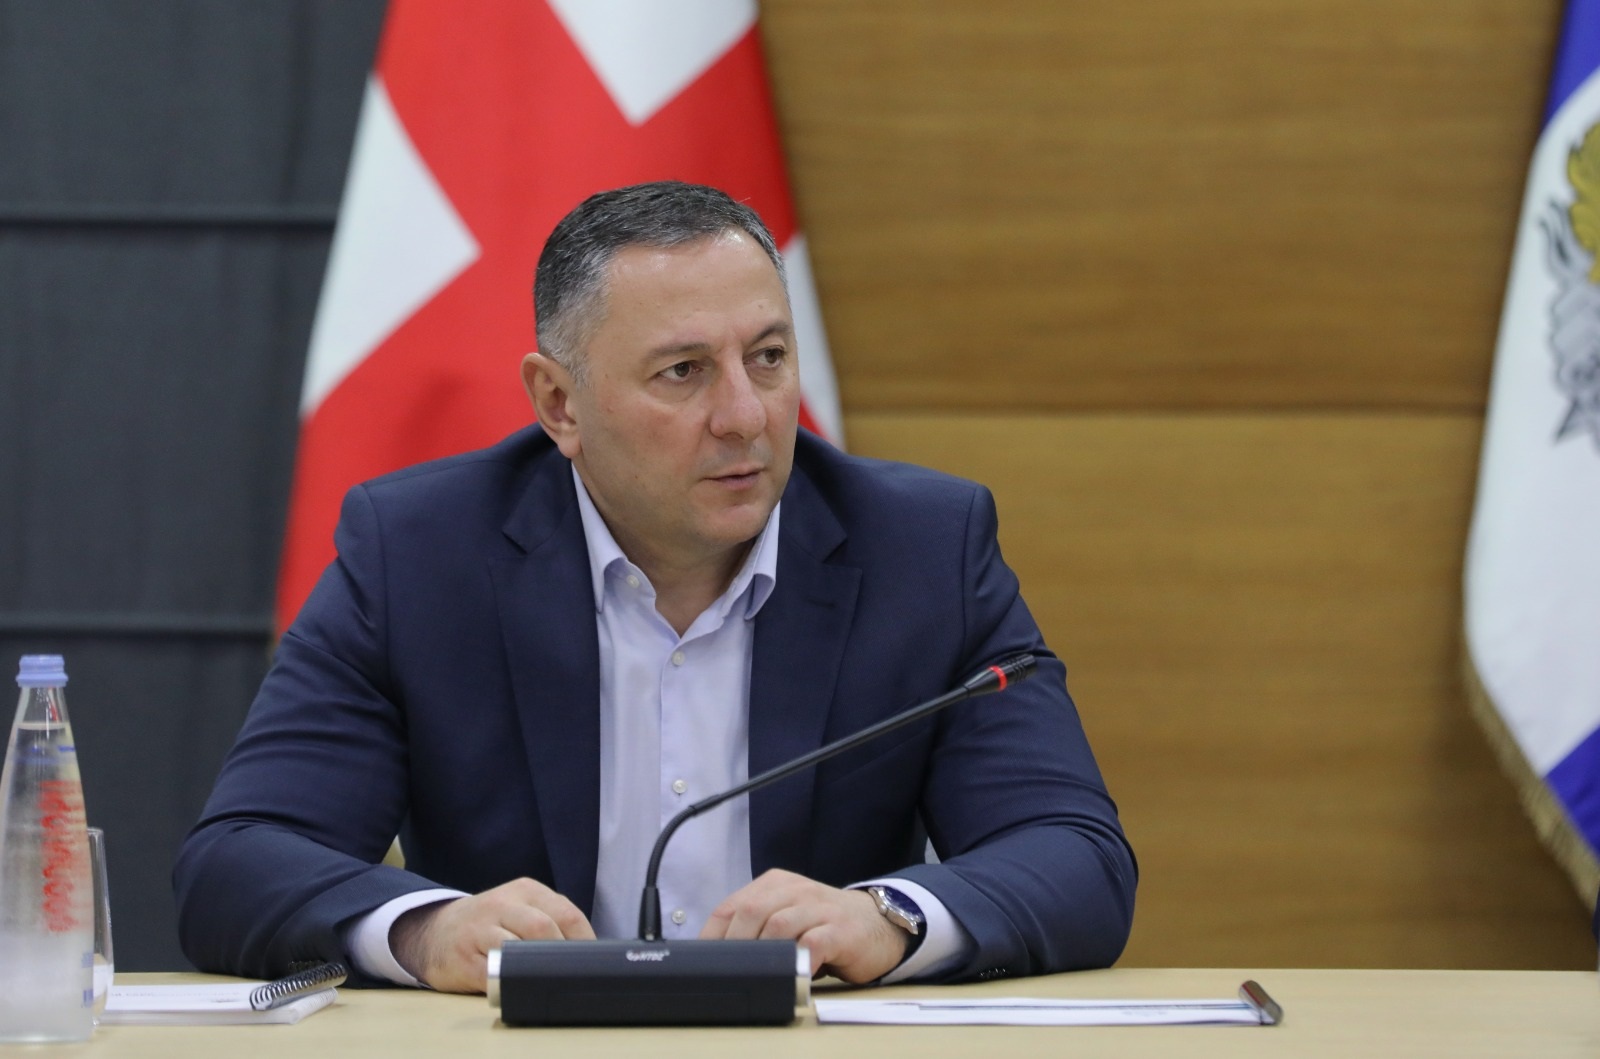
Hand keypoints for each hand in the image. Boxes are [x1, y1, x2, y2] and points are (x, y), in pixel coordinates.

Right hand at [390, 877, 595, 992]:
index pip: (566, 912)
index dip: (585, 941)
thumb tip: (590, 952)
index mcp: (525, 890)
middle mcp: (502, 905)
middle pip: (544, 928)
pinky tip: (520, 987)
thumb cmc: (490, 923)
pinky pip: (495, 974)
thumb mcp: (520, 908)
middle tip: (571, 974)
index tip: (592, 961)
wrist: (434, 931)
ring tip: (548, 981)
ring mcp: (480, 931)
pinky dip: (513, 984)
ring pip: (518, 950)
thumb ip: (551, 920)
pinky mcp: (464, 960)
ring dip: (537, 969)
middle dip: (562, 956)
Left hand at [699, 868, 910, 982]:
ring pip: (779, 924)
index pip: (732, 905)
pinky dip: (797, 960)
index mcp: (776, 884)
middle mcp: (796, 890)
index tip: (701, 961)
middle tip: (728, 971)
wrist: (878, 923)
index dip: (712, 935)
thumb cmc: (824, 926)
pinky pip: (813, 943)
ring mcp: (819, 908)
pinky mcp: (840, 930)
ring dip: (762, 952)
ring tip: (755, 974)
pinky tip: (790, 975)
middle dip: (734, 944)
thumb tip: (719, 958)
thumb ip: (759, 926)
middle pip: (752, 912)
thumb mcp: (787, 916)